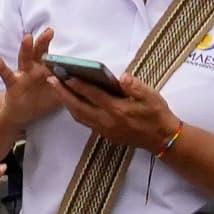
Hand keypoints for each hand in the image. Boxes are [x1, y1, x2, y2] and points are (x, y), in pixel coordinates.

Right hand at [0, 32, 67, 147]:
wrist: (22, 113)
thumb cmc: (41, 100)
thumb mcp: (58, 95)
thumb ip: (70, 89)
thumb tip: (91, 87)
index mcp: (47, 69)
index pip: (52, 55)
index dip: (59, 49)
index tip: (63, 36)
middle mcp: (35, 68)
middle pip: (40, 52)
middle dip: (44, 41)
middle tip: (49, 31)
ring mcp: (23, 74)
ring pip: (25, 59)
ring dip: (26, 48)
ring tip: (27, 37)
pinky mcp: (13, 83)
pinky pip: (7, 74)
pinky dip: (1, 66)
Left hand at [57, 64, 181, 158]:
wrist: (162, 139)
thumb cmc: (157, 114)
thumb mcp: (151, 96)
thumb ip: (135, 86)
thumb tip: (121, 77)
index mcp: (118, 110)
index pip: (94, 95)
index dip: (78, 84)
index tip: (64, 74)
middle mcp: (107, 122)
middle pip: (79, 107)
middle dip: (63, 93)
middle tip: (51, 79)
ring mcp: (105, 130)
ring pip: (79, 116)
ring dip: (67, 103)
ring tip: (57, 89)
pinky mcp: (106, 135)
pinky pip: (85, 122)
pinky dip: (76, 111)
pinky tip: (72, 102)